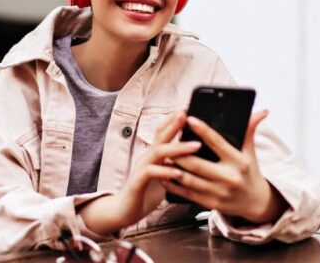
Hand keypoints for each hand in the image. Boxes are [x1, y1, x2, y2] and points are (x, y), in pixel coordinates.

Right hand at [79, 112, 201, 234]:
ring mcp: (140, 168)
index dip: (172, 120)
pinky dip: (166, 171)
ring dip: (177, 148)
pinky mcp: (137, 182)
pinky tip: (178, 172)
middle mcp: (146, 157)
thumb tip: (193, 157)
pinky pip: (151, 173)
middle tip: (186, 114)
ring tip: (195, 145)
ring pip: (158, 152)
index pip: (161, 132)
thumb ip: (173, 164)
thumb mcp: (163, 175)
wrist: (125, 210)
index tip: (186, 109)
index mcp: (153, 155)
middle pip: (159, 136)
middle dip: (174, 124)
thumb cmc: (146, 192)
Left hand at [161, 110, 287, 223]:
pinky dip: (173, 185)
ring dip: (173, 168)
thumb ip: (250, 131)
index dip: (202, 130)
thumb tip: (262, 111)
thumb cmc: (249, 172)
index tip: (189, 119)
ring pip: (189, 179)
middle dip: (180, 153)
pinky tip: (163, 176)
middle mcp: (228, 178)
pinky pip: (187, 194)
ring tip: (162, 157)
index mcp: (238, 162)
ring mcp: (219, 193)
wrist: (255, 203)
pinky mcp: (210, 203)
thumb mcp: (250, 152)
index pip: (217, 143)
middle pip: (197, 164)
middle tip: (167, 141)